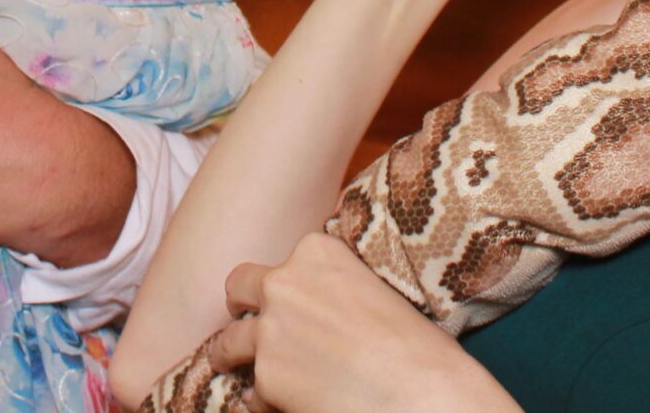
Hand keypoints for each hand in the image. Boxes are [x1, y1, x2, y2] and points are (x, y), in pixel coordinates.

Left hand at [210, 234, 506, 412]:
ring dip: (234, 358)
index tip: (293, 302)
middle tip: (249, 323)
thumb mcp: (376, 290)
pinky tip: (286, 407)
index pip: (283, 261)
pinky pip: (250, 393)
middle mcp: (283, 283)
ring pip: (227, 343)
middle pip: (238, 288)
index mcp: (316, 252)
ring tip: (242, 371)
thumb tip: (320, 310)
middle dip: (241, 308)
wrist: (422, 391)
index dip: (285, 285)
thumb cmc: (417, 346)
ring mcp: (269, 331)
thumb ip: (335, 288)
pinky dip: (263, 401)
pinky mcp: (266, 378)